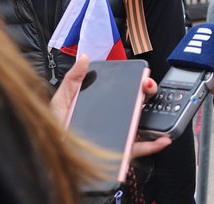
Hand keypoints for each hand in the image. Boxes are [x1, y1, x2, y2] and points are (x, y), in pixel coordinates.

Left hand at [52, 55, 171, 158]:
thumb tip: (84, 58)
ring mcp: (118, 134)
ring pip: (141, 124)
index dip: (134, 81)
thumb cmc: (55, 130)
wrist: (51, 155)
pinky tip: (162, 140)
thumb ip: (73, 79)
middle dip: (147, 92)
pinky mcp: (119, 152)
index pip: (123, 90)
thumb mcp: (61, 100)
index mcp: (102, 104)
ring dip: (156, 116)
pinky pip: (139, 149)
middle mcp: (113, 118)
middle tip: (147, 87)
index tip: (140, 76)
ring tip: (160, 107)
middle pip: (136, 103)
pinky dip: (154, 145)